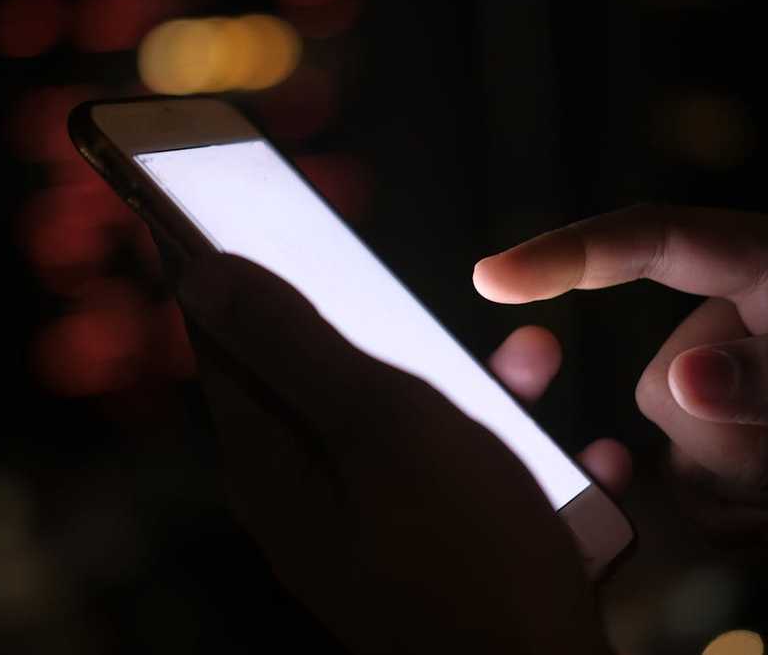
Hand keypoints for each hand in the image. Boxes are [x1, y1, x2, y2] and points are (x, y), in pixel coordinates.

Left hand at [173, 253, 624, 653]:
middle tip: (417, 289)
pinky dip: (496, 451)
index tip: (250, 210)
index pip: (222, 344)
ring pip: (397, 423)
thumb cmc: (461, 546)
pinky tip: (566, 451)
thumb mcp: (379, 422)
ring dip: (463, 384)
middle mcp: (300, 498)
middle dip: (378, 323)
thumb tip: (201, 273)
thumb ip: (291, 343)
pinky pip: (446, 476)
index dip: (231, 272)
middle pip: (314, 378)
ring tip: (536, 361)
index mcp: (268, 461)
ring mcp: (360, 531)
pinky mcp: (419, 557)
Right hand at [474, 205, 767, 563]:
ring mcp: (749, 376)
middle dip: (730, 442)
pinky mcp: (747, 433)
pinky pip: (687, 479)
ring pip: (672, 436)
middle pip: (662, 376)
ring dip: (746, 481)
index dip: (568, 255)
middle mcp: (757, 311)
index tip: (491, 279)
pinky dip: (737, 513)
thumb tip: (679, 379)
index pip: (656, 242)